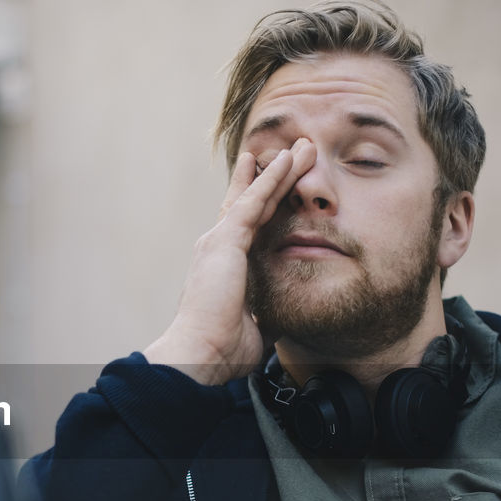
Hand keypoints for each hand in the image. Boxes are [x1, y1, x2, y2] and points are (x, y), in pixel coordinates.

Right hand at [144, 138, 315, 384]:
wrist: (199, 354)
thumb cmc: (220, 350)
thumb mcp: (255, 328)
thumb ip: (266, 316)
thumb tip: (281, 319)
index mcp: (222, 267)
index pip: (246, 227)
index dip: (263, 204)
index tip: (276, 186)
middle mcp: (216, 247)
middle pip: (249, 203)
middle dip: (270, 177)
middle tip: (288, 152)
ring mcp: (218, 240)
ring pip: (256, 196)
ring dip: (279, 170)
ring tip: (301, 146)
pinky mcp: (225, 240)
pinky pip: (255, 201)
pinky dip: (273, 179)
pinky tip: (290, 160)